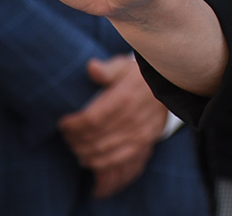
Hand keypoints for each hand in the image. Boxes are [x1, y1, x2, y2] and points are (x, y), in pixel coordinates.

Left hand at [59, 54, 164, 197]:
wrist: (168, 85)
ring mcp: (140, 134)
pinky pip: (120, 161)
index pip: (91, 119)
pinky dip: (101, 165)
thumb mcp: (123, 66)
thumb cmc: (139, 75)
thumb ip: (106, 69)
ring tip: (75, 147)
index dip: (73, 125)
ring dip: (85, 154)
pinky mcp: (144, 143)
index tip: (63, 123)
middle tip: (66, 136)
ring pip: (104, 153)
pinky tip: (90, 161)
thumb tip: (91, 67)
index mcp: (124, 97)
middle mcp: (132, 118)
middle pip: (95, 138)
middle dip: (75, 140)